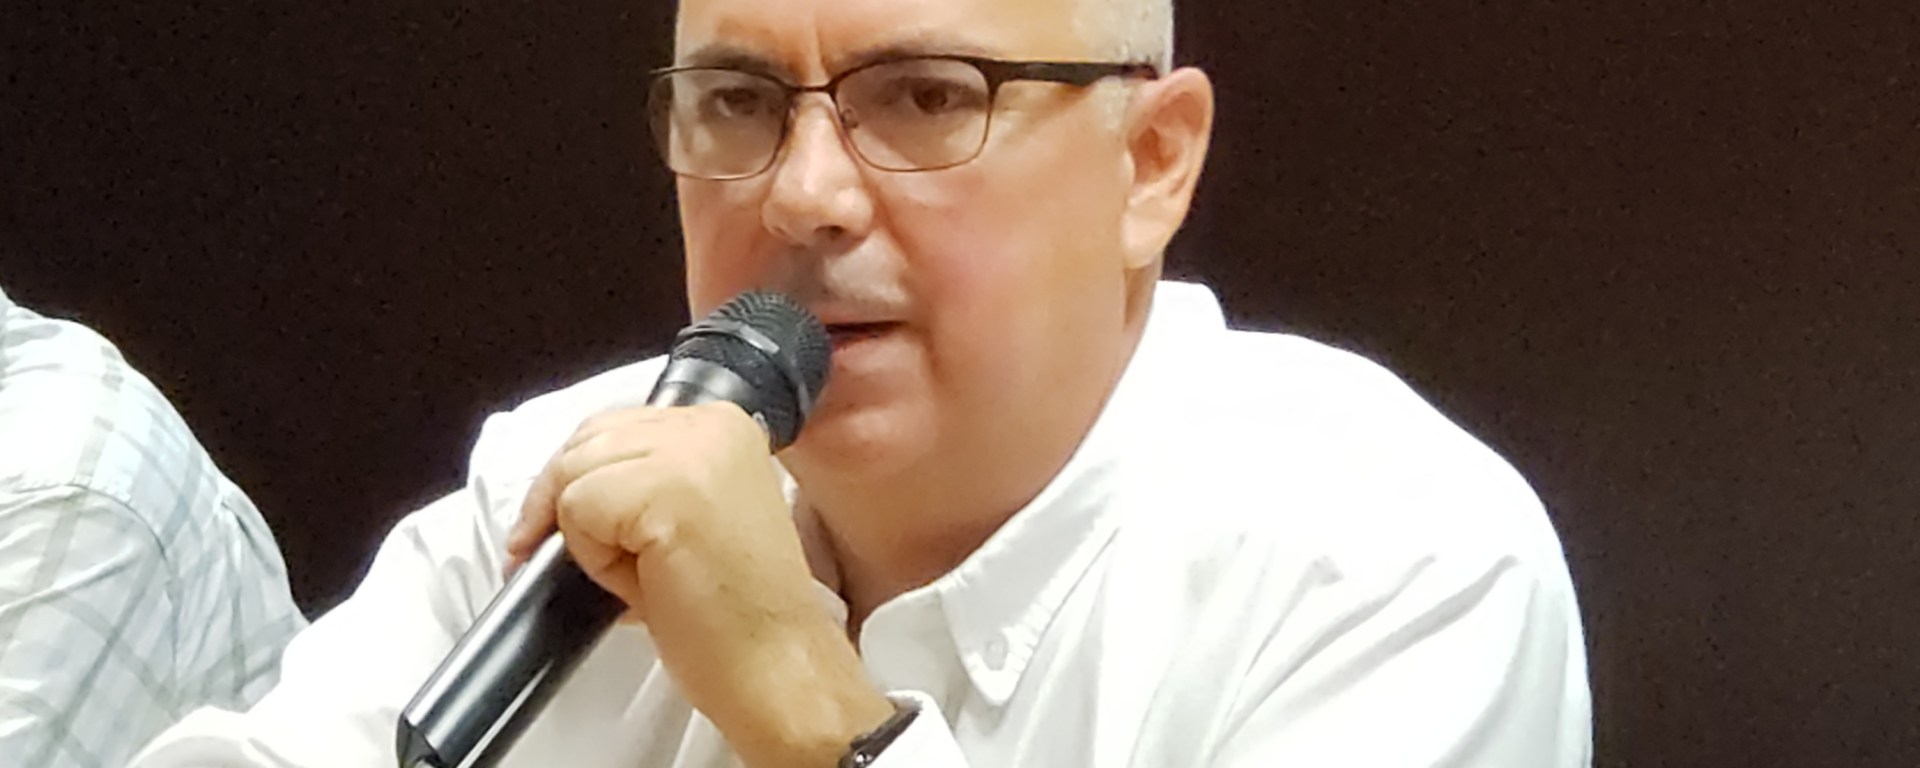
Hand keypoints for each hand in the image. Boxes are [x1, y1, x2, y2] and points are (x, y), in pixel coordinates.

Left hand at [505, 402, 891, 767]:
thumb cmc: (740, 616)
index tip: (573, 527)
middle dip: (569, 503)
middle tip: (595, 563)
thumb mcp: (691, 518)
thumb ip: (641, 482)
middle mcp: (710, 425)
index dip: (582, 480)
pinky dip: (593, 559)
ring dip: (586, 534)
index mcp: (723, 425)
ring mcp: (691, 453)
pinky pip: (577, 508)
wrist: (778, 668)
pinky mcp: (667, 492)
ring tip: (641, 577)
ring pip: (574, 472)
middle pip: (584, 441)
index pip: (612, 425)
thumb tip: (564, 488)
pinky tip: (645, 585)